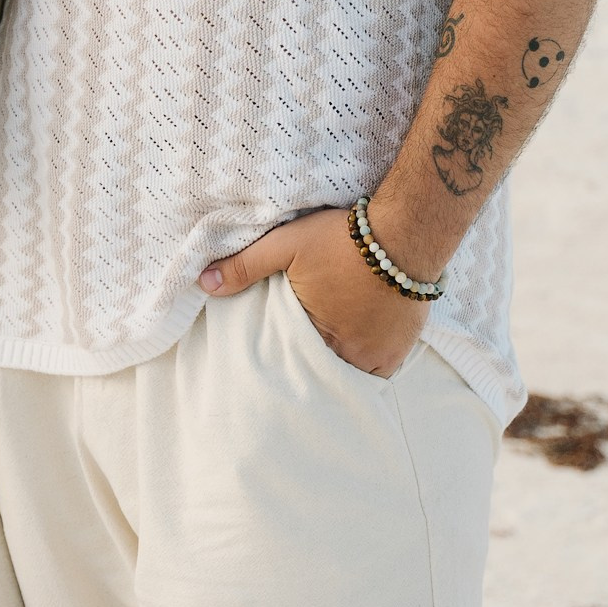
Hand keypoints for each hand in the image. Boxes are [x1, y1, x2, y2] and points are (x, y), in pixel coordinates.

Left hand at [199, 206, 427, 376]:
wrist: (404, 233)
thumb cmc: (341, 238)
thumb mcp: (286, 244)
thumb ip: (245, 265)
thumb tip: (203, 283)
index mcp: (311, 331)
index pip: (287, 353)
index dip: (281, 347)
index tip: (276, 342)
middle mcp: (344, 352)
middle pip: (317, 364)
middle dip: (307, 358)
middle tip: (303, 345)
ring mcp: (374, 356)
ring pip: (346, 370)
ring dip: (336, 359)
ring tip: (329, 345)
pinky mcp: (398, 353)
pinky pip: (376, 373)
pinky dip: (365, 364)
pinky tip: (357, 347)